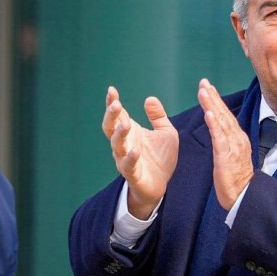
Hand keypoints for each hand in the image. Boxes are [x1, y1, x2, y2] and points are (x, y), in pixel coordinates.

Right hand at [102, 86, 178, 218]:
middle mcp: (124, 144)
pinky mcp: (133, 174)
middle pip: (110, 128)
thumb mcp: (165, 133)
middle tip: (115, 104)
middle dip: (111, 116)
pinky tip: (135, 150)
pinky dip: (130, 158)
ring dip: (120, 134)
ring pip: (117, 145)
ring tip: (126, 124)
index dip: (112, 103)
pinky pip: (128, 166)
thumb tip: (150, 98)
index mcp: (130, 132)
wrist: (161, 185)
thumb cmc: (161, 157)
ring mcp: (125, 159)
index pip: (117, 115)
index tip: (111, 90)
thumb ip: (158, 117)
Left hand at [197, 79, 253, 209]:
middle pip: (224, 114)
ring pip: (221, 121)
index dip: (217, 101)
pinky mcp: (226, 156)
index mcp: (238, 139)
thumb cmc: (236, 179)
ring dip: (212, 105)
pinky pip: (219, 137)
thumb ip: (227, 143)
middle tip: (204, 82)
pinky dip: (214, 124)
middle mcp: (237, 139)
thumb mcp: (232, 156)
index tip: (208, 88)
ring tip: (204, 91)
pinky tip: (208, 113)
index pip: (226, 116)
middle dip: (213, 97)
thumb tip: (220, 134)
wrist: (243, 196)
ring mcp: (233, 146)